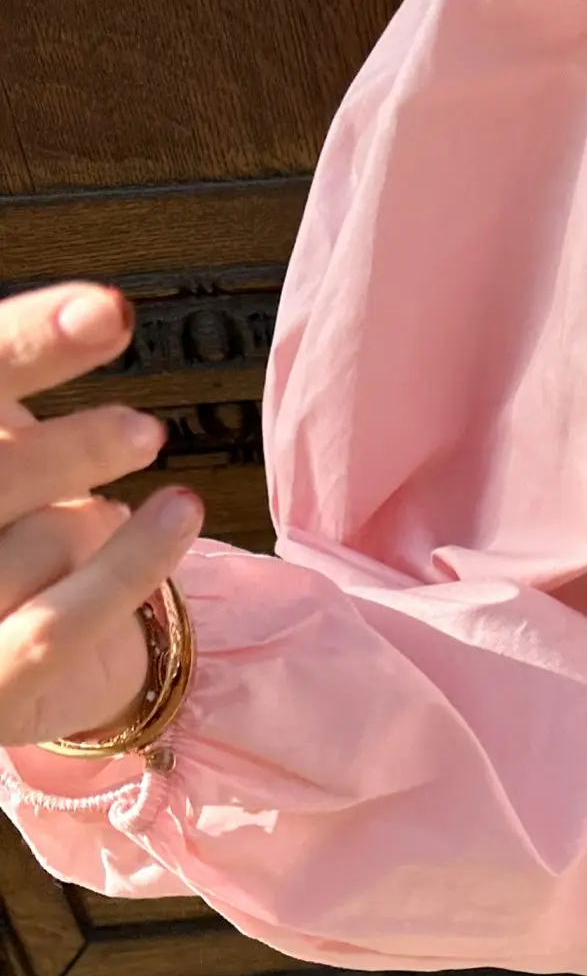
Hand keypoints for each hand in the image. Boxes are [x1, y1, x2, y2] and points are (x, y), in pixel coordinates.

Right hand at [0, 282, 205, 750]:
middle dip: (70, 451)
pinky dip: (133, 564)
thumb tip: (95, 314)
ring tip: (101, 519)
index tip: (109, 311)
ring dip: (91, 522)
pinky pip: (68, 620)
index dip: (28, 345)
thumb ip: (13, 383)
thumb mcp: (12, 454)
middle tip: (143, 432)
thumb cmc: (8, 528)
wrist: (18, 664)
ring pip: (37, 540)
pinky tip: (180, 511)